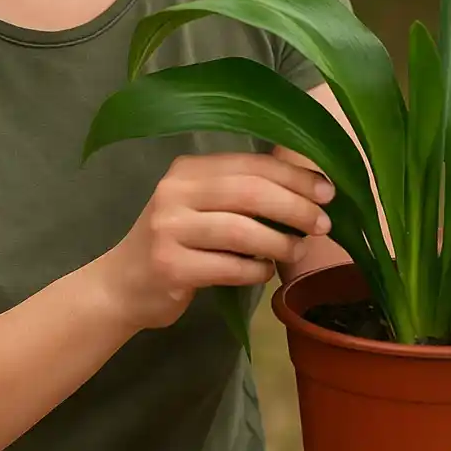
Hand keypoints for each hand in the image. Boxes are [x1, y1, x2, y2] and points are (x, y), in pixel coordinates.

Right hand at [101, 153, 334, 331]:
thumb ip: (241, 194)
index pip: (251, 164)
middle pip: (250, 192)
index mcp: (188, 171)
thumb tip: (309, 191)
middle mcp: (175, 192)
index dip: (294, 176)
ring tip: (297, 251)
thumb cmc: (176, 243)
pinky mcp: (171, 266)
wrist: (123, 285)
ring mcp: (169, 229)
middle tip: (323, 225)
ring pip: (242, 230)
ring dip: (280, 242)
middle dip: (295, 207)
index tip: (328, 192)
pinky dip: (257, 270)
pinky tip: (265, 272)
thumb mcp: (201, 207)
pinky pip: (229, 266)